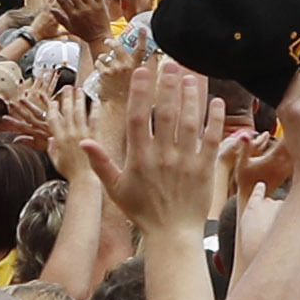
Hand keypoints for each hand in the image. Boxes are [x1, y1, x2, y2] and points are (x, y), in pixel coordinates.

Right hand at [83, 56, 224, 241]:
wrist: (172, 235)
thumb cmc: (142, 212)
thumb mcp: (115, 189)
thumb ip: (101, 163)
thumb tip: (84, 140)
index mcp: (139, 158)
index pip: (139, 118)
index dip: (141, 92)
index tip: (143, 71)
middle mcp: (163, 157)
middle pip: (167, 114)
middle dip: (169, 86)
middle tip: (171, 64)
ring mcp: (185, 162)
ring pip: (190, 123)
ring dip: (191, 98)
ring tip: (190, 77)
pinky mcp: (205, 169)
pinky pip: (211, 140)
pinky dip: (215, 121)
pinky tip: (216, 102)